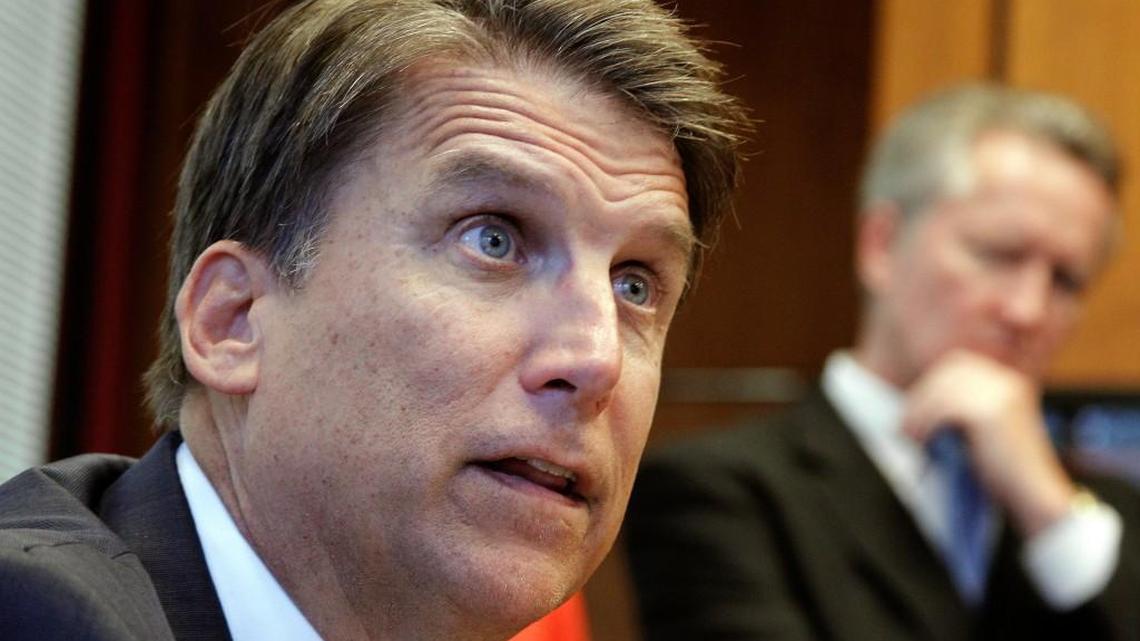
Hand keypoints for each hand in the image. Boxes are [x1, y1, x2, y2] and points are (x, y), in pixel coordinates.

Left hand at [901, 349, 1075, 536]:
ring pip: (940, 393)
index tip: (916, 410)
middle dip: (921, 398)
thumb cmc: (1005, 468)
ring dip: (918, 413)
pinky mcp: (989, 412)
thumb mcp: (985, 428)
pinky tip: (920, 441)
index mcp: (1008, 380)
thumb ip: (963, 407)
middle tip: (906, 426)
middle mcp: (1006, 381)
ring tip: (910, 436)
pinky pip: (942, 410)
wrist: (1033, 494)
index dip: (932, 384)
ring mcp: (999, 394)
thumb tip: (919, 401)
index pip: (958, 364)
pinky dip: (925, 424)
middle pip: (946, 375)